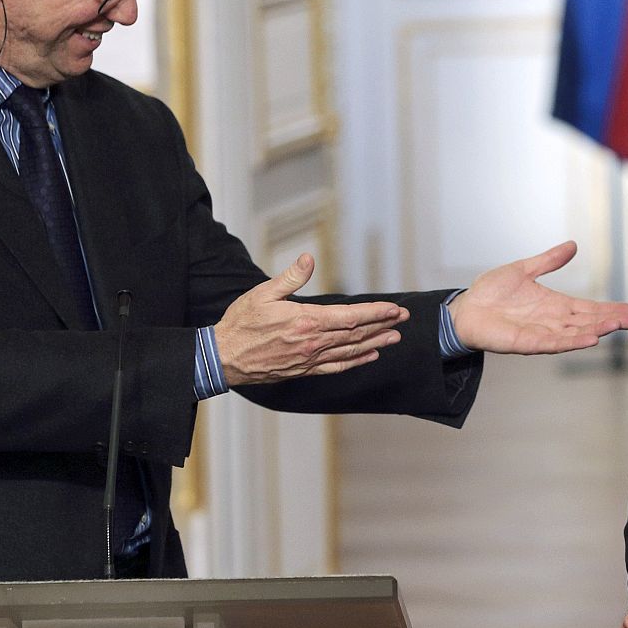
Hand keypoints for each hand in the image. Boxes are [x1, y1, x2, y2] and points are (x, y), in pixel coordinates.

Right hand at [214, 254, 407, 385]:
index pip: (350, 316)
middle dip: (382, 325)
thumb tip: (309, 258)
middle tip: (403, 319)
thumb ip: (290, 277)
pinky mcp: (304, 370)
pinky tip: (368, 357)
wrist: (224, 358)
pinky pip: (336, 367)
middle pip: (356, 334)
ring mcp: (310, 359)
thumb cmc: (241, 323)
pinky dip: (355, 362)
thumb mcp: (263, 293)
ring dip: (375, 344)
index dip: (375, 313)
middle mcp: (313, 343)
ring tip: (394, 338)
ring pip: (350, 352)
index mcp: (306, 321)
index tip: (394, 309)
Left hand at [447, 241, 627, 353]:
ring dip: (597, 330)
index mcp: (554, 305)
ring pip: (575, 333)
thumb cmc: (491, 292)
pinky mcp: (526, 343)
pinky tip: (590, 339)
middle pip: (589, 322)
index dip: (610, 310)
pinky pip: (553, 344)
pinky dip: (572, 341)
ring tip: (618, 326)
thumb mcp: (523, 269)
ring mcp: (541, 333)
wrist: (465, 308)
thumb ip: (548, 261)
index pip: (589, 308)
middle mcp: (551, 321)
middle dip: (613, 321)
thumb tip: (573, 246)